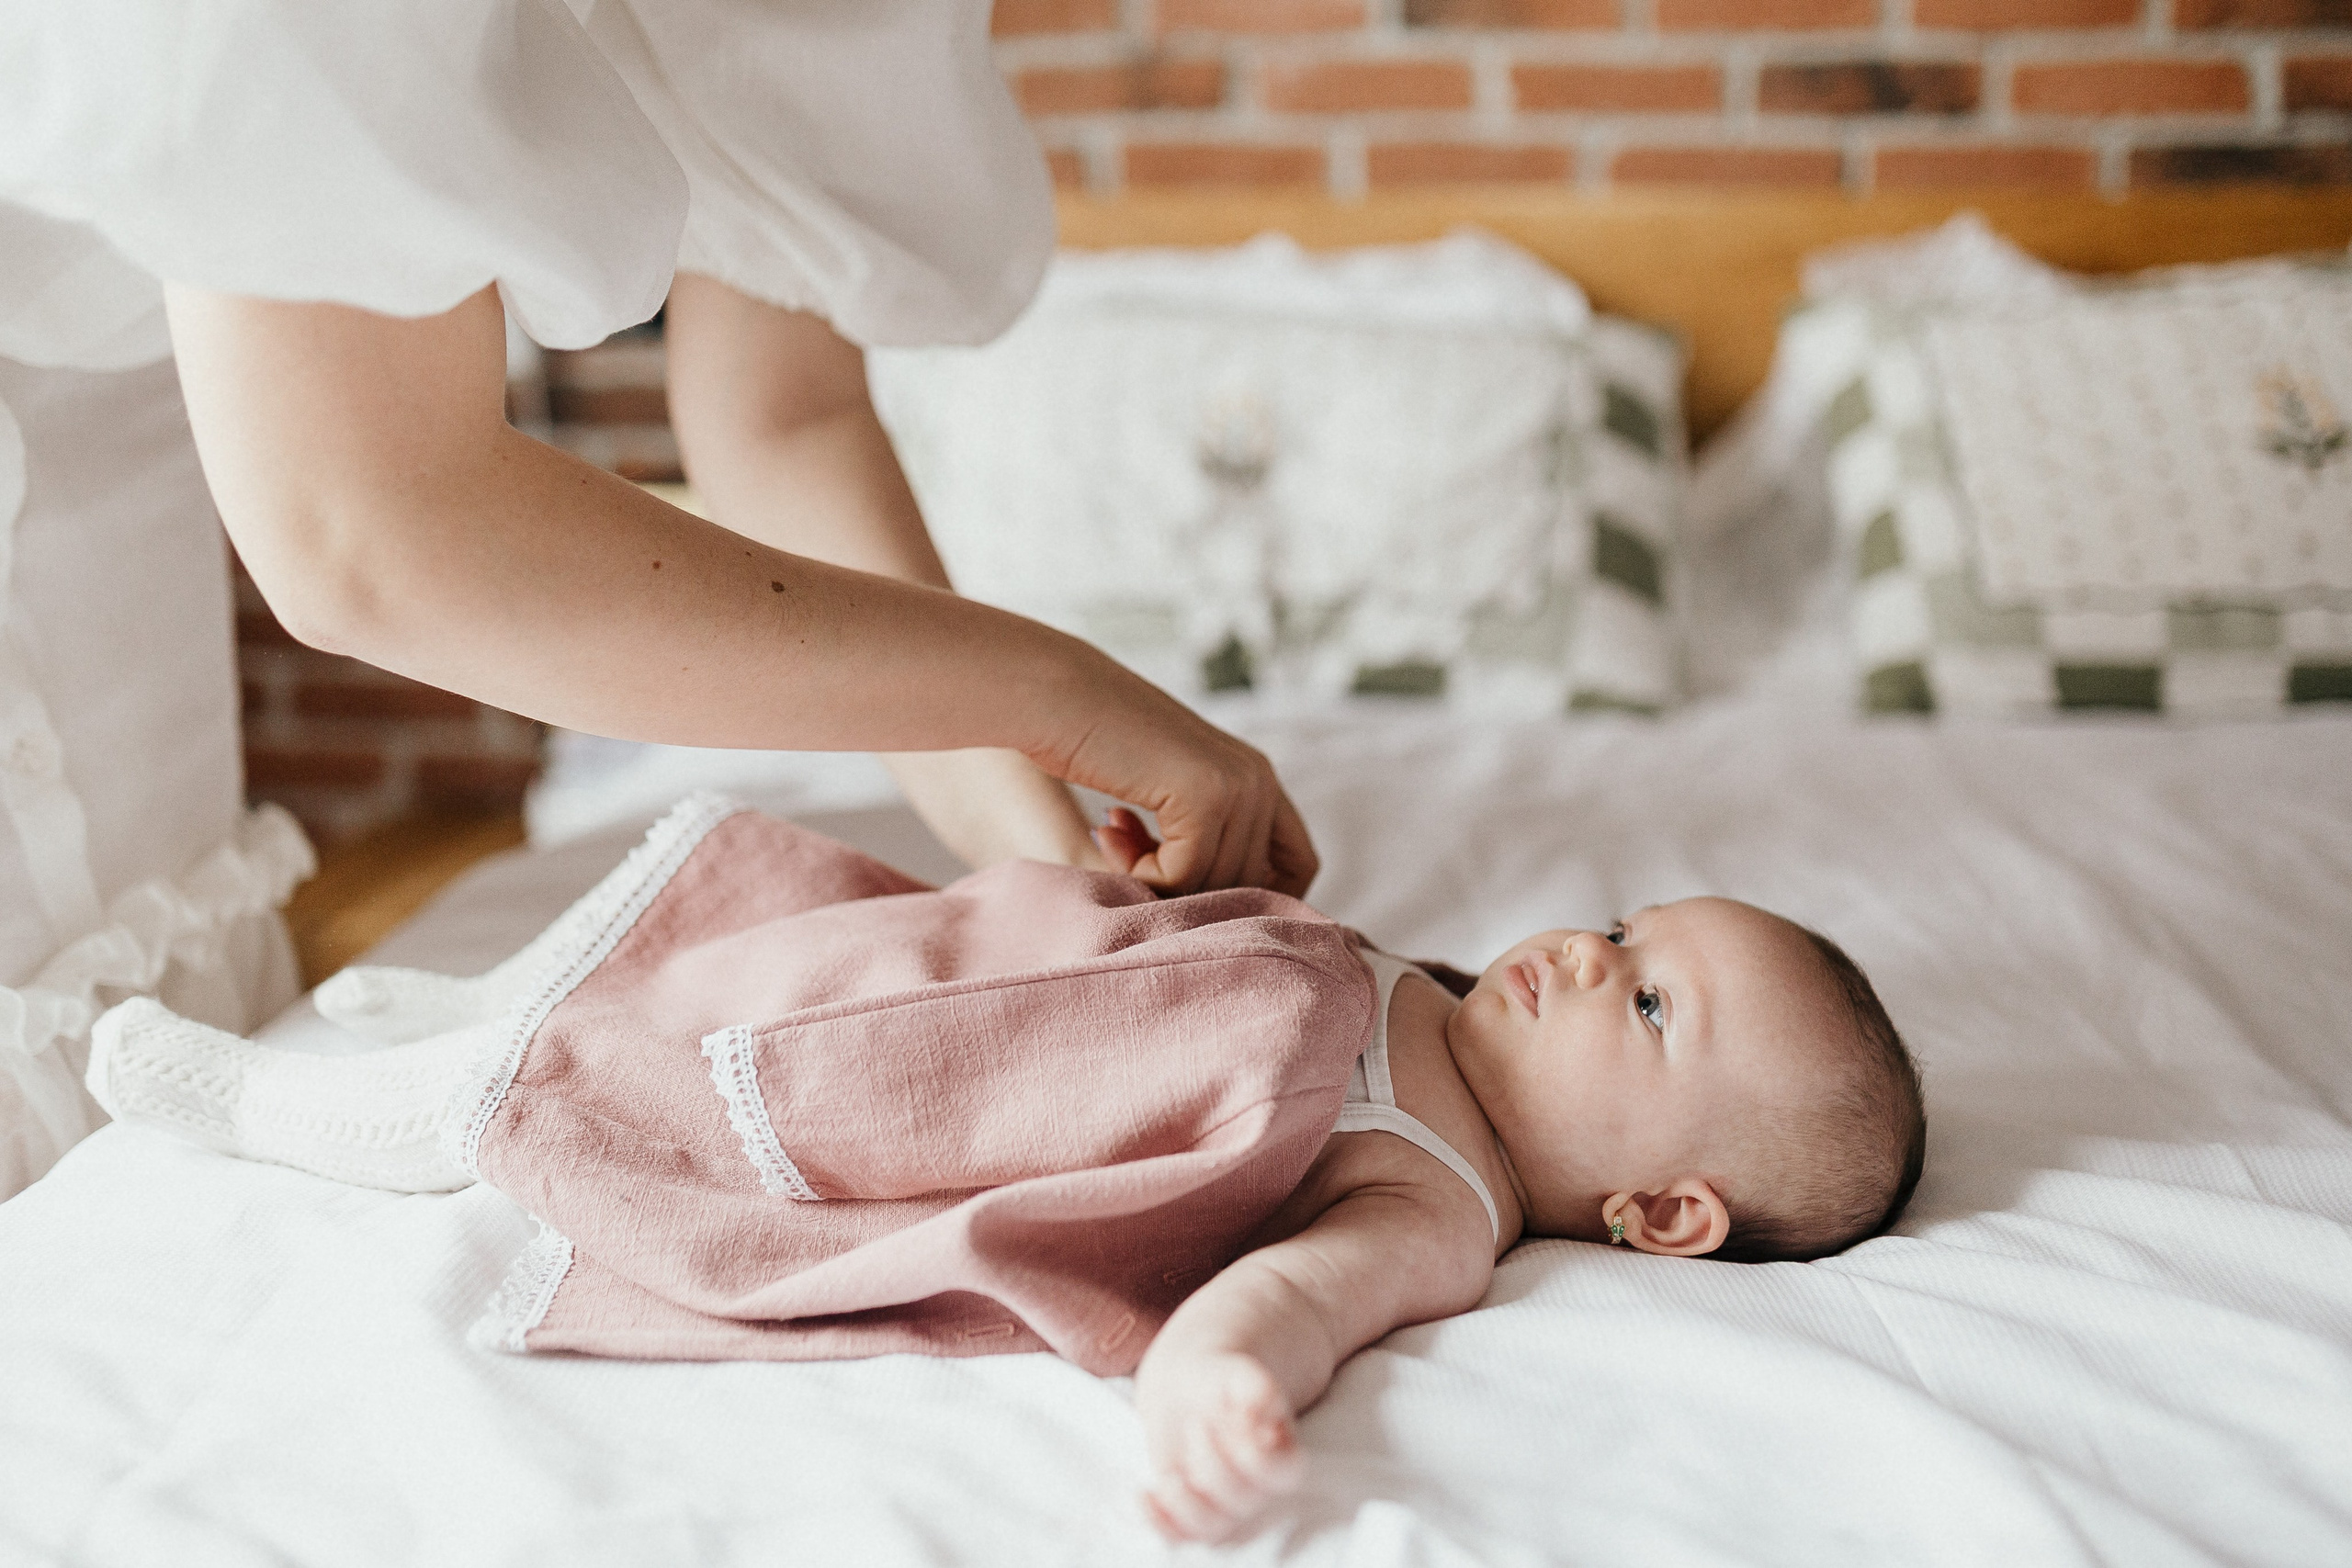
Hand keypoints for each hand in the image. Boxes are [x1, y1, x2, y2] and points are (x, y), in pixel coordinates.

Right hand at [1042, 661, 1319, 898]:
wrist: (1052, 693)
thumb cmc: (1096, 745)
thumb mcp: (1167, 794)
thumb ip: (1203, 844)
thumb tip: (1223, 918)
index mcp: (1258, 776)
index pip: (1300, 864)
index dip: (1260, 897)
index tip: (1201, 900)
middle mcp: (1260, 779)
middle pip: (1249, 886)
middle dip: (1185, 890)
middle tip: (1123, 853)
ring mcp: (1238, 785)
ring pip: (1214, 885)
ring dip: (1155, 881)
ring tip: (1112, 836)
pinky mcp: (1206, 795)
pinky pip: (1183, 876)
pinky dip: (1140, 873)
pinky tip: (1108, 829)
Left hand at [1137, 1352, 1304, 1543]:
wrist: (1187, 1388)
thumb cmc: (1220, 1381)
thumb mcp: (1239, 1372)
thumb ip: (1258, 1386)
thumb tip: (1265, 1410)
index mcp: (1281, 1452)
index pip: (1283, 1474)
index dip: (1252, 1455)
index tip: (1228, 1418)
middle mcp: (1258, 1487)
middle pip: (1243, 1501)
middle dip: (1212, 1465)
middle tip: (1195, 1424)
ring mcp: (1225, 1505)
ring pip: (1214, 1528)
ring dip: (1186, 1504)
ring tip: (1169, 1473)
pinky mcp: (1192, 1511)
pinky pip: (1181, 1535)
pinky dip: (1161, 1522)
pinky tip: (1144, 1494)